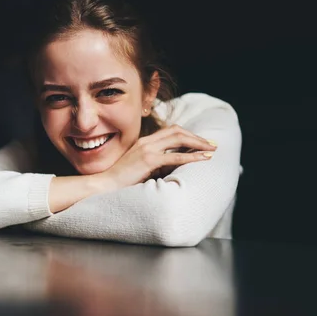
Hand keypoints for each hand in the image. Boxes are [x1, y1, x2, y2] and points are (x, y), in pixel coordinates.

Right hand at [98, 125, 216, 188]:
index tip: (202, 142)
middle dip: (197, 137)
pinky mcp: (149, 160)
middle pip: (178, 131)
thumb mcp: (139, 167)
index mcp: (144, 141)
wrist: (104, 185)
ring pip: (179, 139)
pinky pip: (175, 156)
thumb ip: (154, 163)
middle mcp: (147, 141)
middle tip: (212, 144)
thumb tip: (171, 167)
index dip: (189, 134)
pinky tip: (203, 159)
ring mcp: (147, 149)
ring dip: (198, 144)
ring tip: (212, 149)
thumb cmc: (121, 180)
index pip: (171, 131)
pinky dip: (192, 157)